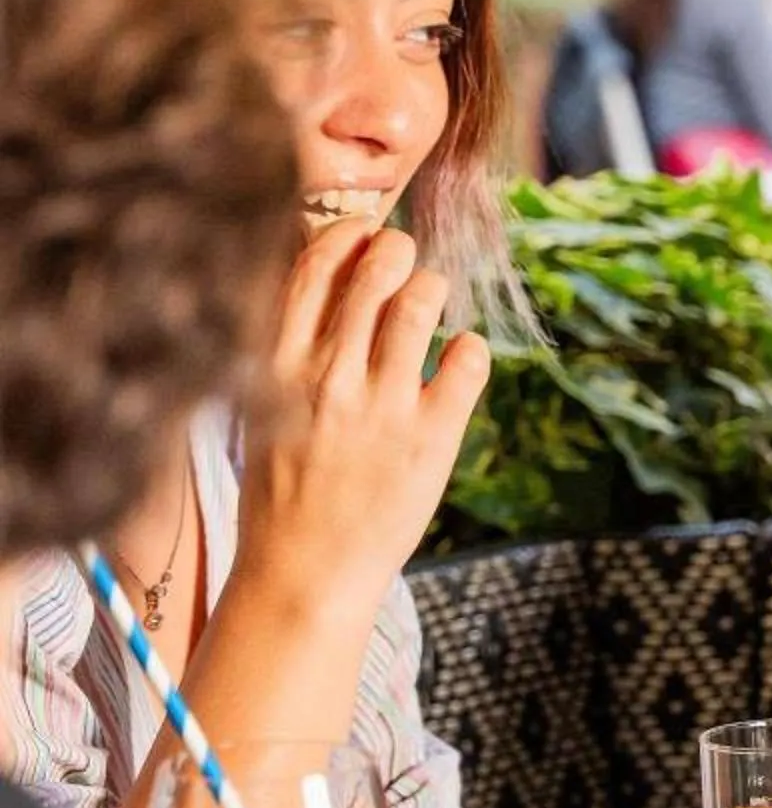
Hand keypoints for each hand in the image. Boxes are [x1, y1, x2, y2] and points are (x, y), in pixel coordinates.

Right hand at [233, 220, 488, 623]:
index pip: (313, 267)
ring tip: (432, 304)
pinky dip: (472, 347)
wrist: (304, 573)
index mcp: (276, 364)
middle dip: (398, 251)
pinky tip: (459, 358)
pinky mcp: (432, 436)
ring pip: (423, 303)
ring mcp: (383, 405)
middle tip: (406, 261)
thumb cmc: (283, 491)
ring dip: (434, 289)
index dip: (347, 236)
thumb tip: (330, 285)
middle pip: (375, 271)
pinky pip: (468, 359)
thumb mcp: (262, 408)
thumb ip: (289, 349)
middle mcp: (329, 376)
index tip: (365, 234)